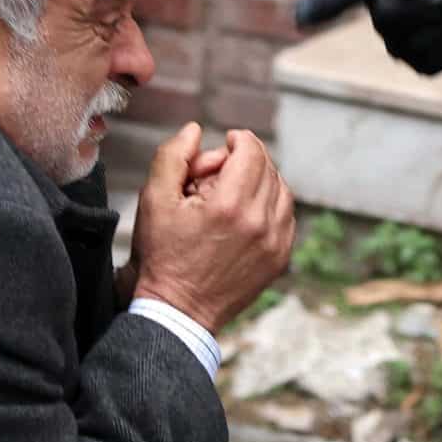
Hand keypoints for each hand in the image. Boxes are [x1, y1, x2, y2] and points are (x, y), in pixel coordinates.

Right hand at [126, 124, 294, 332]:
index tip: (226, 144)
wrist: (178, 312)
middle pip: (267, 168)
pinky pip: (287, 217)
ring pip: (281, 190)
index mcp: (230, 206)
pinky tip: (247, 213)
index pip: (252, 151)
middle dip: (245, 161)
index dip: (239, 140)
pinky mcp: (280, 259)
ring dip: (261, 181)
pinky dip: (271, 206)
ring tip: (233, 192)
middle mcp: (259, 223)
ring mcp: (274, 243)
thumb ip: (172, 157)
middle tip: (219, 174)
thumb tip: (194, 130)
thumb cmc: (163, 258)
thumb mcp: (154, 201)